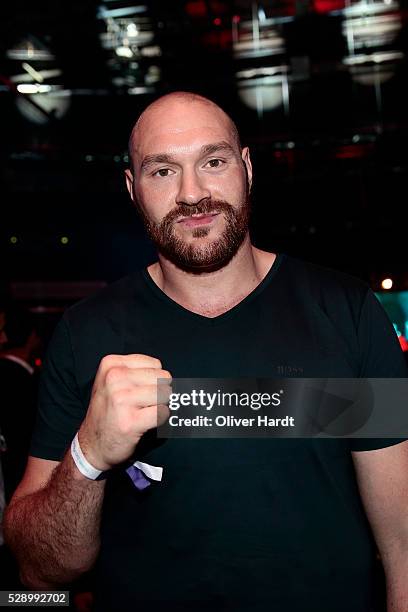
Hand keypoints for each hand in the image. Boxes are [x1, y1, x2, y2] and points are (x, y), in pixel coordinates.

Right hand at [78, 354, 171, 470]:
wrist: (92, 445)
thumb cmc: (108, 410)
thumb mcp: (111, 381)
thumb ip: (137, 371)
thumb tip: (169, 376)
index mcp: (111, 364)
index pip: (155, 364)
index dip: (152, 380)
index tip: (137, 391)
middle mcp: (114, 378)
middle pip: (162, 378)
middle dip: (157, 392)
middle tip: (140, 404)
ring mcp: (121, 400)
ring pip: (164, 394)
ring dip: (158, 406)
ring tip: (141, 413)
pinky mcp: (130, 421)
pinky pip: (162, 413)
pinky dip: (159, 419)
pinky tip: (144, 422)